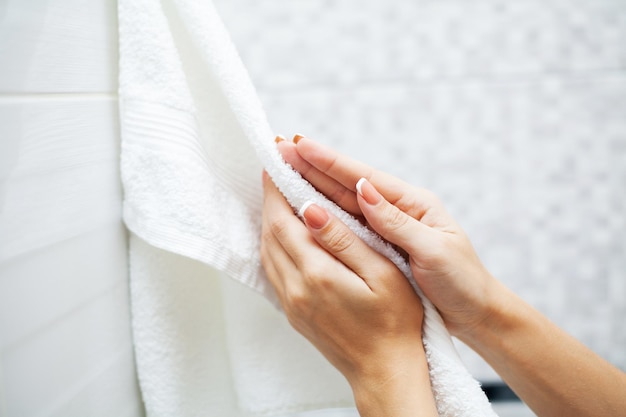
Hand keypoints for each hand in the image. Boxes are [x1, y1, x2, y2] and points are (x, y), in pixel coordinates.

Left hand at [260, 171, 437, 416]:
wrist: (386, 371)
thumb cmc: (396, 323)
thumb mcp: (382, 275)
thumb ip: (344, 240)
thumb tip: (312, 210)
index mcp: (317, 275)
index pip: (284, 220)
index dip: (278, 189)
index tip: (276, 163)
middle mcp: (296, 289)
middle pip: (270, 232)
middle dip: (270, 199)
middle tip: (275, 172)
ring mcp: (292, 303)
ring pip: (267, 251)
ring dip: (269, 221)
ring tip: (278, 196)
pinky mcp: (294, 312)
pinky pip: (273, 270)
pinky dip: (273, 244)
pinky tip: (283, 234)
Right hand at [277, 136, 498, 337]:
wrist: (475, 312)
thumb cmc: (462, 281)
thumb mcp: (434, 250)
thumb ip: (396, 222)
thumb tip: (363, 189)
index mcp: (413, 204)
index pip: (364, 177)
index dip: (330, 161)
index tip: (301, 146)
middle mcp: (396, 210)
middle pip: (348, 184)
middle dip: (314, 167)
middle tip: (282, 149)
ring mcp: (386, 228)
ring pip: (343, 203)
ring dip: (313, 186)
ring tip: (285, 170)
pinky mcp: (380, 246)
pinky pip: (346, 226)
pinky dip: (324, 214)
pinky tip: (305, 208)